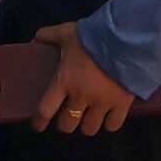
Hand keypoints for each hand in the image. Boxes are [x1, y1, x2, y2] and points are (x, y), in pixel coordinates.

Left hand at [30, 21, 135, 135]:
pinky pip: (113, 125)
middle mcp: (80, 97)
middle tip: (67, 118)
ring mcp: (102, 103)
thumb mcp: (65, 32)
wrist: (125, 40)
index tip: (39, 125)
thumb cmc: (92, 38)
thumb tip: (35, 40)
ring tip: (87, 119)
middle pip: (68, 124)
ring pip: (90, 128)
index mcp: (63, 82)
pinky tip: (107, 118)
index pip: (45, 110)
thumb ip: (48, 36)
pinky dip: (109, 124)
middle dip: (66, 124)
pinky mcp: (121, 105)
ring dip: (86, 125)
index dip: (40, 121)